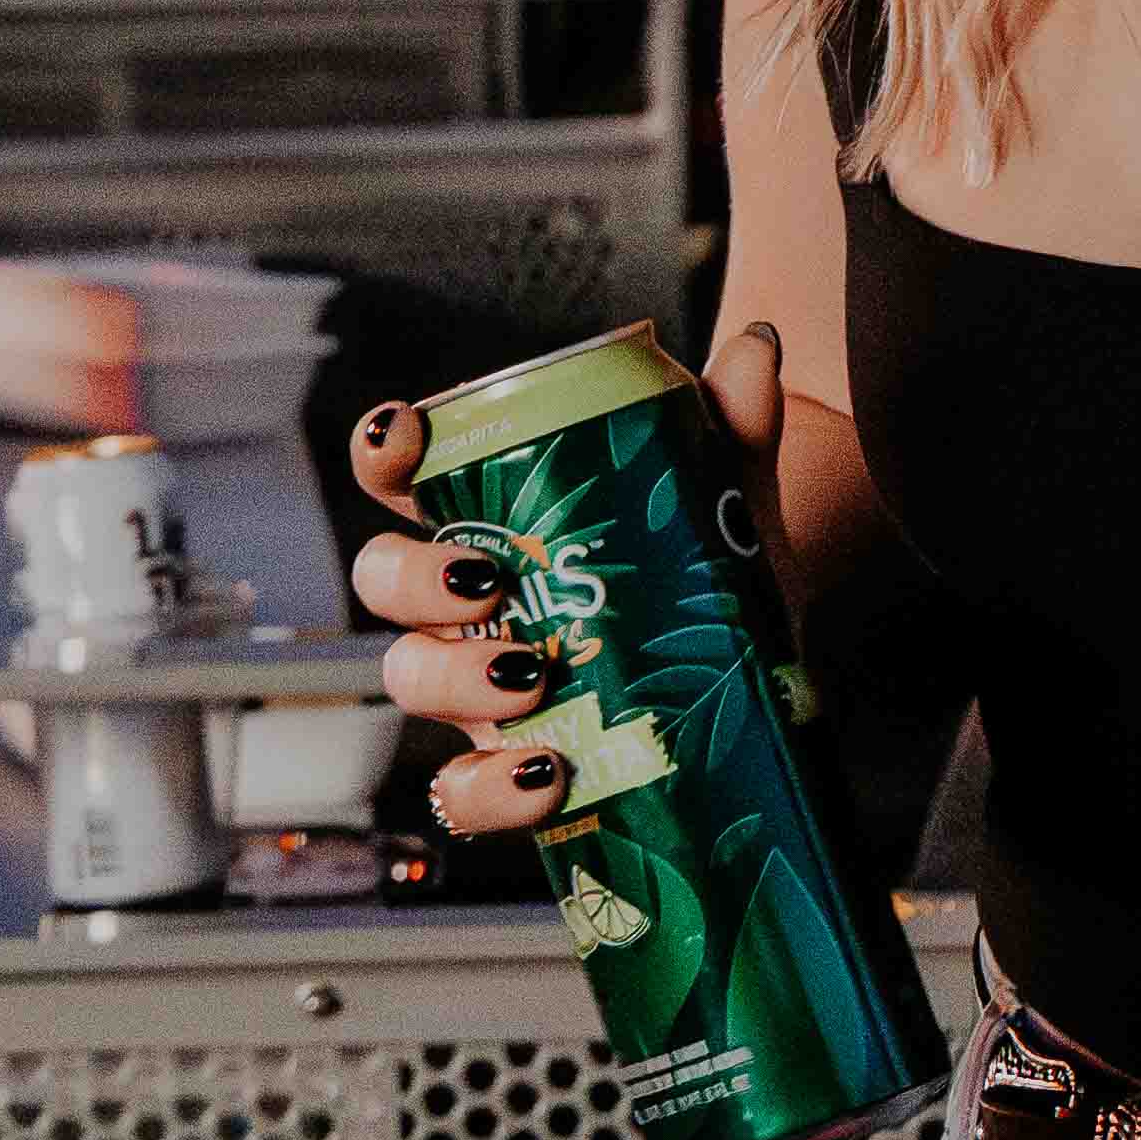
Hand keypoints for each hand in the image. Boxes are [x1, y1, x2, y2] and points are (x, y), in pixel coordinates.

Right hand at [344, 322, 779, 848]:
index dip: (383, 451)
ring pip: (408, 677)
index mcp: (494, 520)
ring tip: (531, 676)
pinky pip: (461, 793)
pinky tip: (551, 773)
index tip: (404, 438)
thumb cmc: (706, 576)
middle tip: (489, 582)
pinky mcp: (508, 770)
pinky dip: (491, 790)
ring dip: (453, 677)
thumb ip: (733, 425)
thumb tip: (757, 347)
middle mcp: (465, 606)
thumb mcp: (725, 500)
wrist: (756, 683)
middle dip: (415, 578)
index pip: (403, 475)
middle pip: (383, 580)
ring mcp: (478, 690)